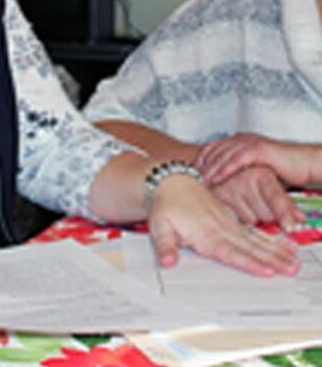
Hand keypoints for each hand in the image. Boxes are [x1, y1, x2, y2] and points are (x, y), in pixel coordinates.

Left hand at [147, 174, 299, 276]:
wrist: (170, 181)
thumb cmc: (165, 204)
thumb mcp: (159, 225)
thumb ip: (165, 245)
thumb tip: (167, 261)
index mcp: (205, 232)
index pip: (231, 252)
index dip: (249, 263)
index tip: (266, 270)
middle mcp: (220, 228)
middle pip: (250, 247)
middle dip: (271, 259)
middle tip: (291, 268)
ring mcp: (227, 223)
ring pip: (255, 240)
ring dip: (275, 251)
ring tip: (293, 259)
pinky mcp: (230, 220)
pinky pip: (252, 232)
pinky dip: (268, 240)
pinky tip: (281, 246)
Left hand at [196, 134, 316, 186]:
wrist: (302, 162)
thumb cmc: (280, 168)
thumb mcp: (253, 168)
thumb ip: (237, 171)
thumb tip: (220, 184)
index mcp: (238, 141)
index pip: (212, 148)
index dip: (199, 160)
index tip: (187, 172)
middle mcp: (242, 139)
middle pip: (214, 150)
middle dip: (199, 165)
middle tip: (187, 178)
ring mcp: (250, 142)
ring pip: (222, 154)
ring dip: (208, 168)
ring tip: (198, 181)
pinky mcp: (259, 149)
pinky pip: (237, 159)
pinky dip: (224, 169)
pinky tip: (216, 178)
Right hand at [211, 166, 305, 230]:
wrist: (222, 165)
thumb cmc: (250, 176)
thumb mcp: (270, 183)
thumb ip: (286, 203)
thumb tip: (301, 219)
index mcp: (263, 174)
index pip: (276, 197)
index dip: (284, 213)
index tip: (290, 227)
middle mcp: (247, 179)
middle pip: (267, 214)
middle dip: (266, 214)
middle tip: (260, 202)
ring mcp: (232, 187)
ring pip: (252, 219)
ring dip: (252, 215)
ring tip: (246, 201)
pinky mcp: (219, 195)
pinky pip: (237, 218)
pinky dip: (239, 215)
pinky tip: (237, 203)